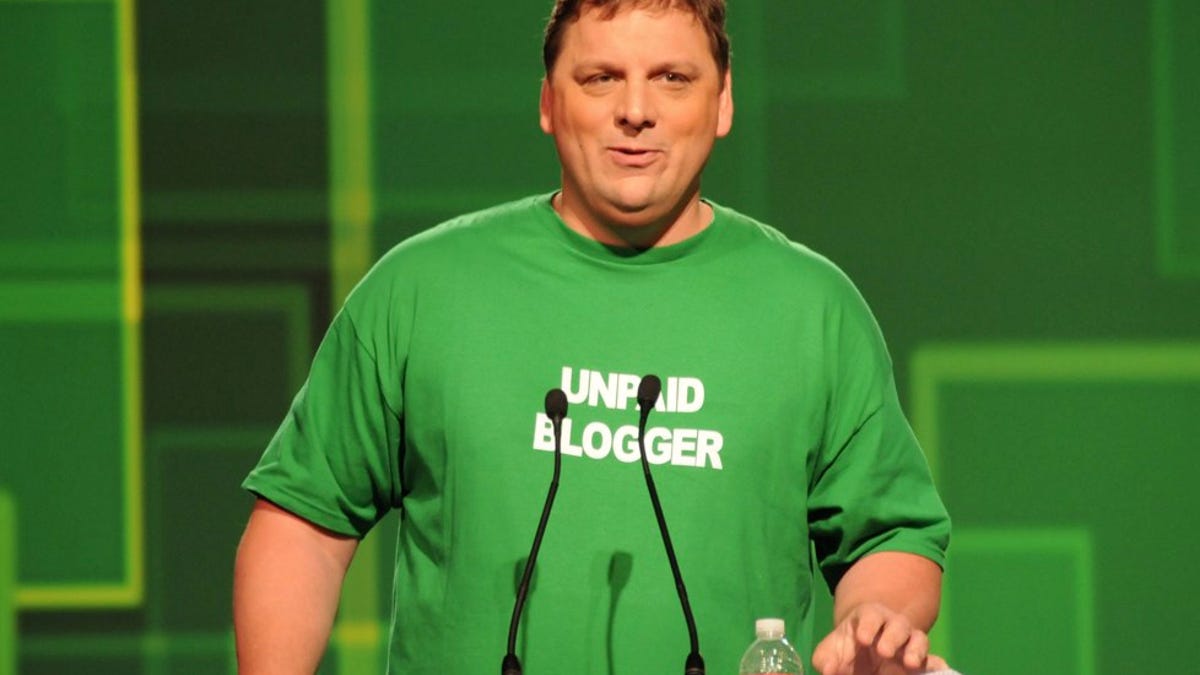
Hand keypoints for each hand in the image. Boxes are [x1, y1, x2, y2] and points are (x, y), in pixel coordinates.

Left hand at [811, 603, 947, 674]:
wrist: (861, 657)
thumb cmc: (845, 651)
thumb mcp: (829, 653)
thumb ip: (825, 660)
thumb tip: (828, 671)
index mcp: (869, 618)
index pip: (871, 616)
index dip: (868, 625)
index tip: (861, 639)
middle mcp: (893, 627)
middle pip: (898, 625)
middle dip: (892, 637)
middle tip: (884, 651)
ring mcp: (909, 644)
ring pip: (919, 639)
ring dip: (917, 650)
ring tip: (910, 664)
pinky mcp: (921, 662)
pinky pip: (934, 661)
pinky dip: (937, 665)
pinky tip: (940, 671)